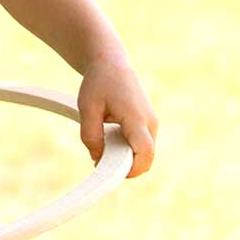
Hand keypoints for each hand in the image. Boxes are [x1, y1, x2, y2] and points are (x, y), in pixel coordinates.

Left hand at [77, 53, 156, 178]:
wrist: (112, 64)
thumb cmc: (99, 84)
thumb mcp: (87, 109)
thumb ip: (91, 136)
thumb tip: (97, 159)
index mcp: (136, 118)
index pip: (145, 152)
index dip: (131, 169)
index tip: (111, 174)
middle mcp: (150, 123)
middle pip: (146, 158)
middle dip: (126, 167)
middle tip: (101, 161)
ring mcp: (152, 124)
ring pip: (144, 154)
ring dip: (125, 158)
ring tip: (103, 147)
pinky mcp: (148, 124)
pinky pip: (141, 146)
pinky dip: (127, 150)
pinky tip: (109, 140)